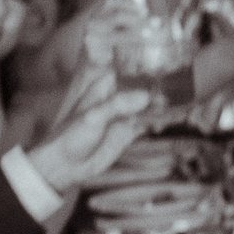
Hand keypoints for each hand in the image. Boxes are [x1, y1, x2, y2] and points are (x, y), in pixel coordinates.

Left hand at [23, 65, 152, 194]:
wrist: (66, 165)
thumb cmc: (72, 135)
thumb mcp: (94, 116)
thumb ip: (119, 104)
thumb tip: (145, 96)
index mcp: (104, 87)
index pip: (127, 70)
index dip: (144, 68)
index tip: (161, 68)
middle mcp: (116, 98)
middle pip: (141, 88)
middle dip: (156, 90)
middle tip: (166, 97)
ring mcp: (123, 115)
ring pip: (147, 105)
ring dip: (158, 107)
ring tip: (165, 113)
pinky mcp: (129, 132)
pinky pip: (147, 123)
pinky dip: (155, 123)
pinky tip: (159, 126)